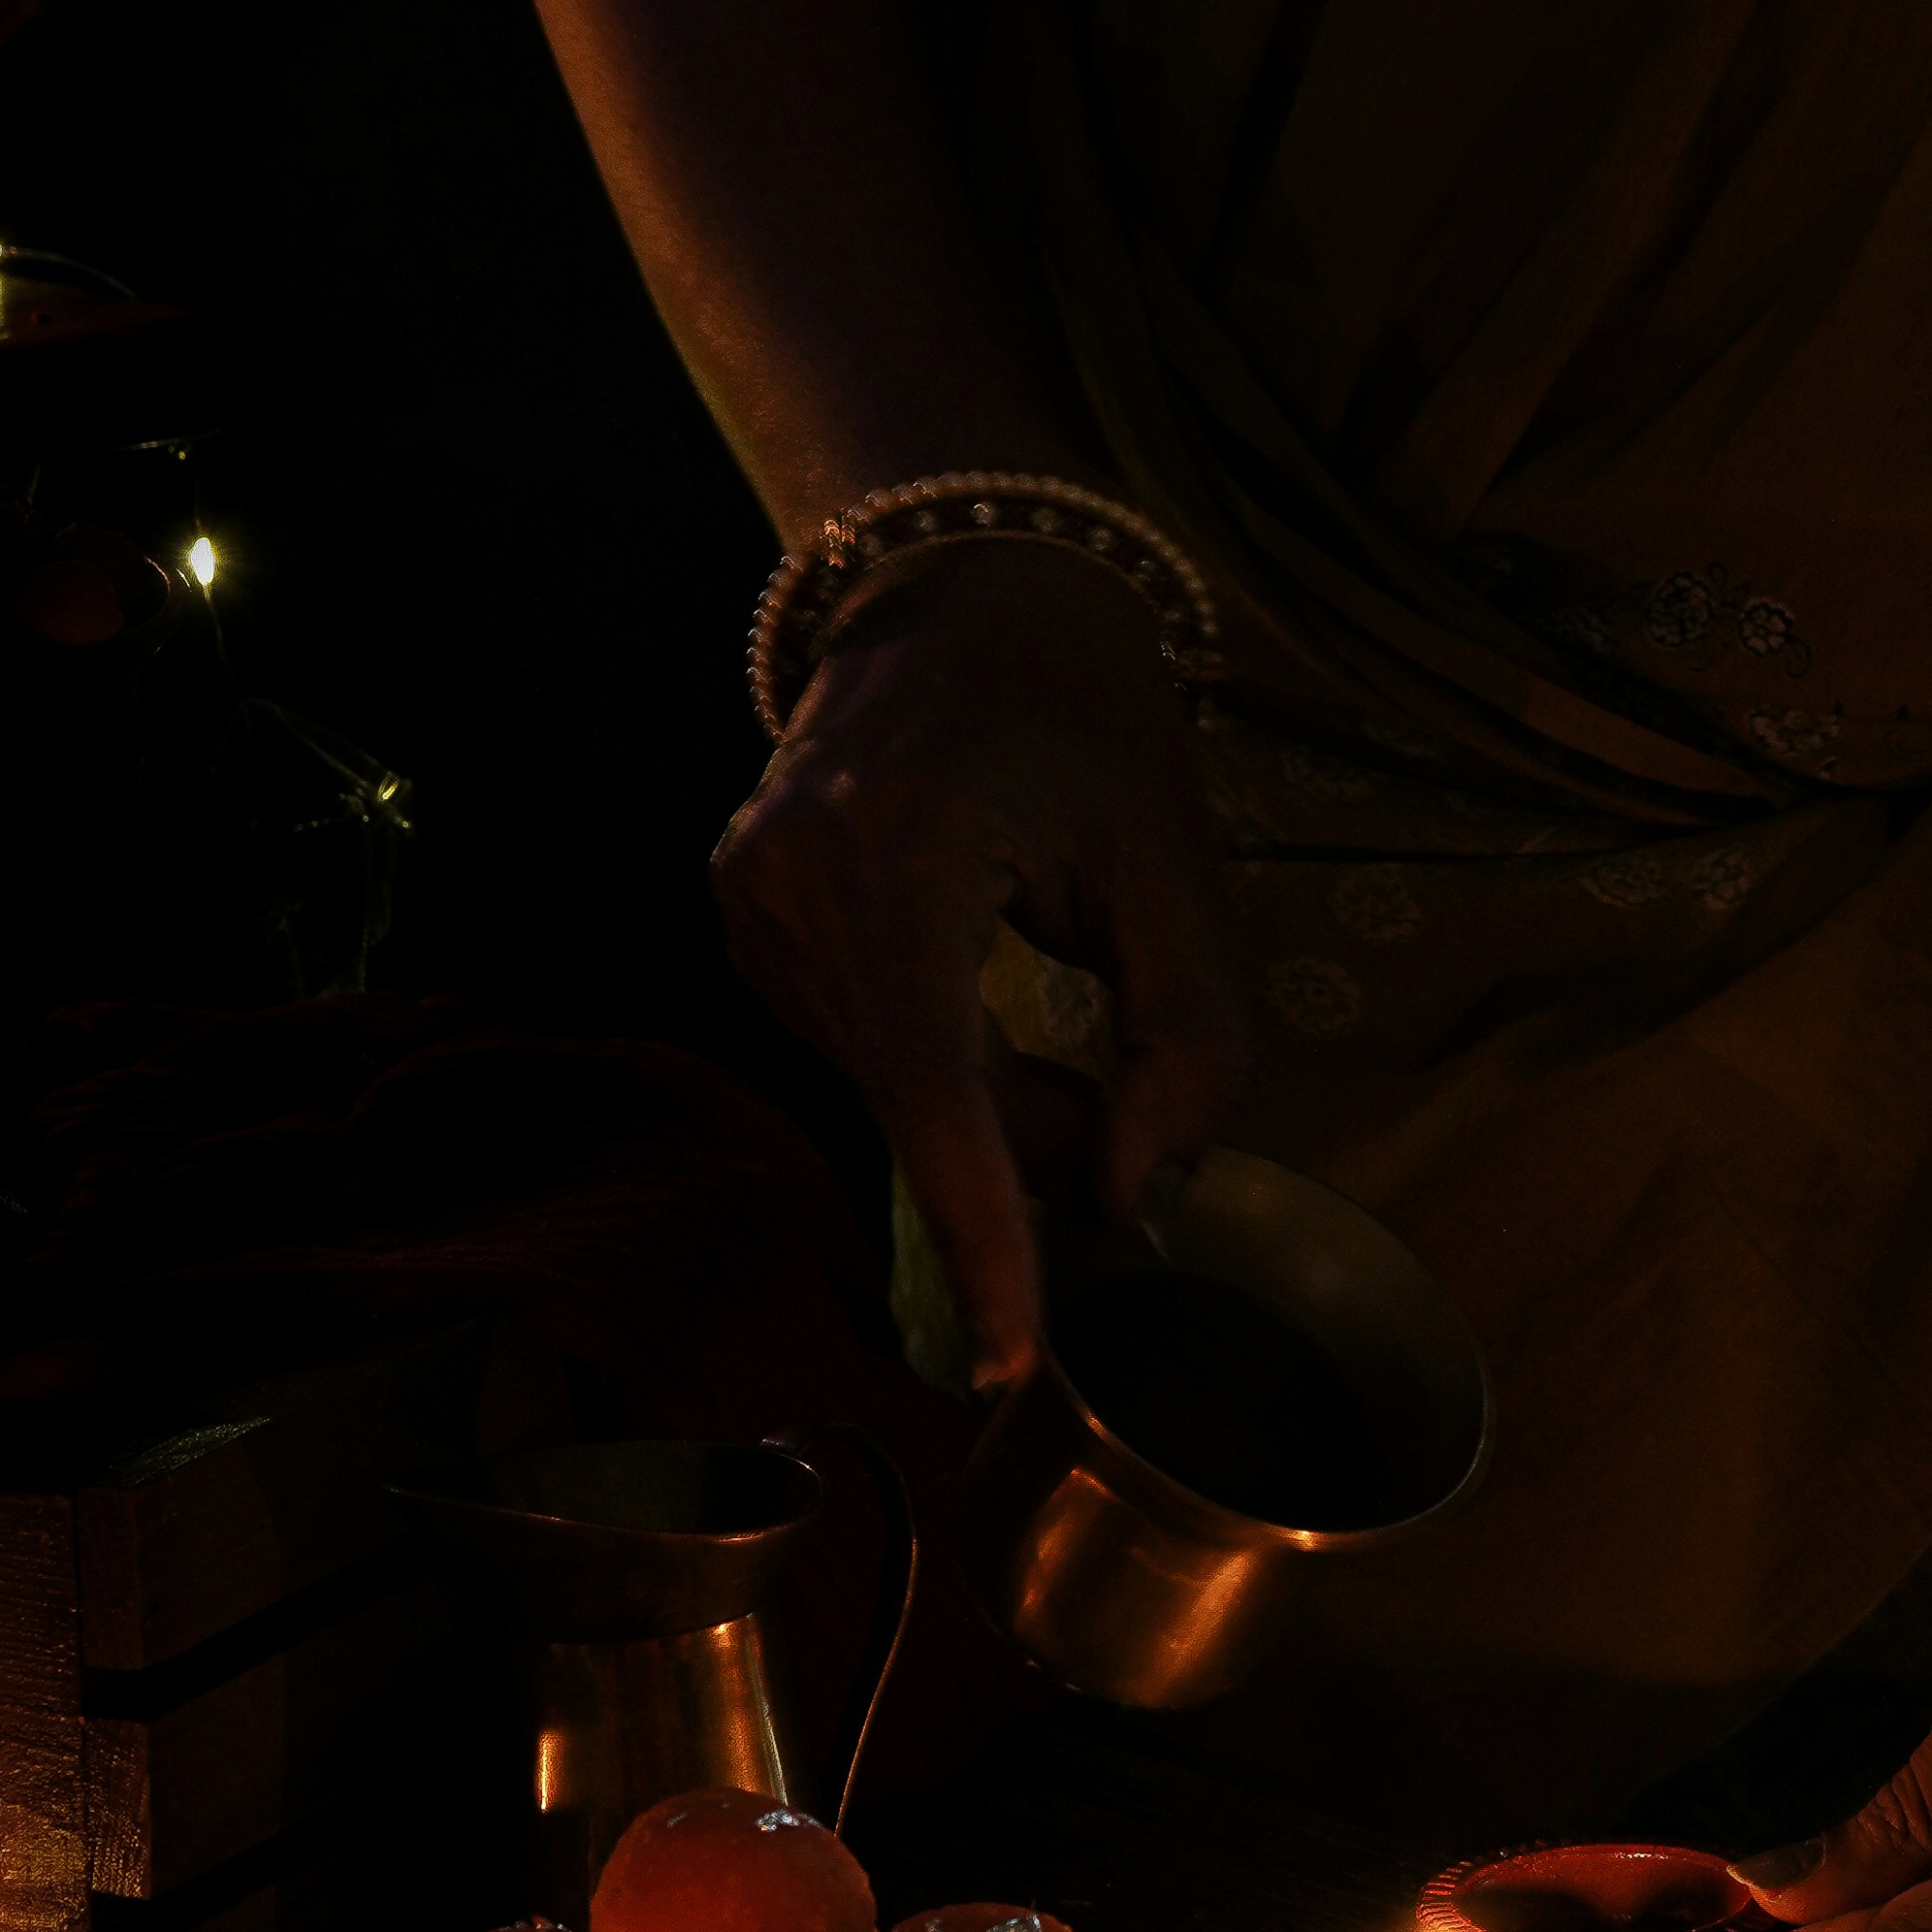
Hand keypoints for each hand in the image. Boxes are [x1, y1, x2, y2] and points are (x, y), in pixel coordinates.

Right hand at [712, 534, 1252, 1385]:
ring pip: (882, 1081)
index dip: (982, 1236)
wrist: (961, 573)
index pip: (938, 1090)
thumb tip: (1132, 1200)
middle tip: (1119, 1128)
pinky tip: (989, 1004)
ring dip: (983, 1105)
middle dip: (1019, 1154)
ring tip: (1062, 1038)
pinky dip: (935, 1060)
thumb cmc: (1087, 708)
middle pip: (911, 1097)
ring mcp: (751, 892)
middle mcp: (793, 877)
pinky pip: (853, 1038)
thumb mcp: (1178, 867)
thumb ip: (1185, 1043)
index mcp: (902, 851)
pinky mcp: (746, 904)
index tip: (1013, 1358)